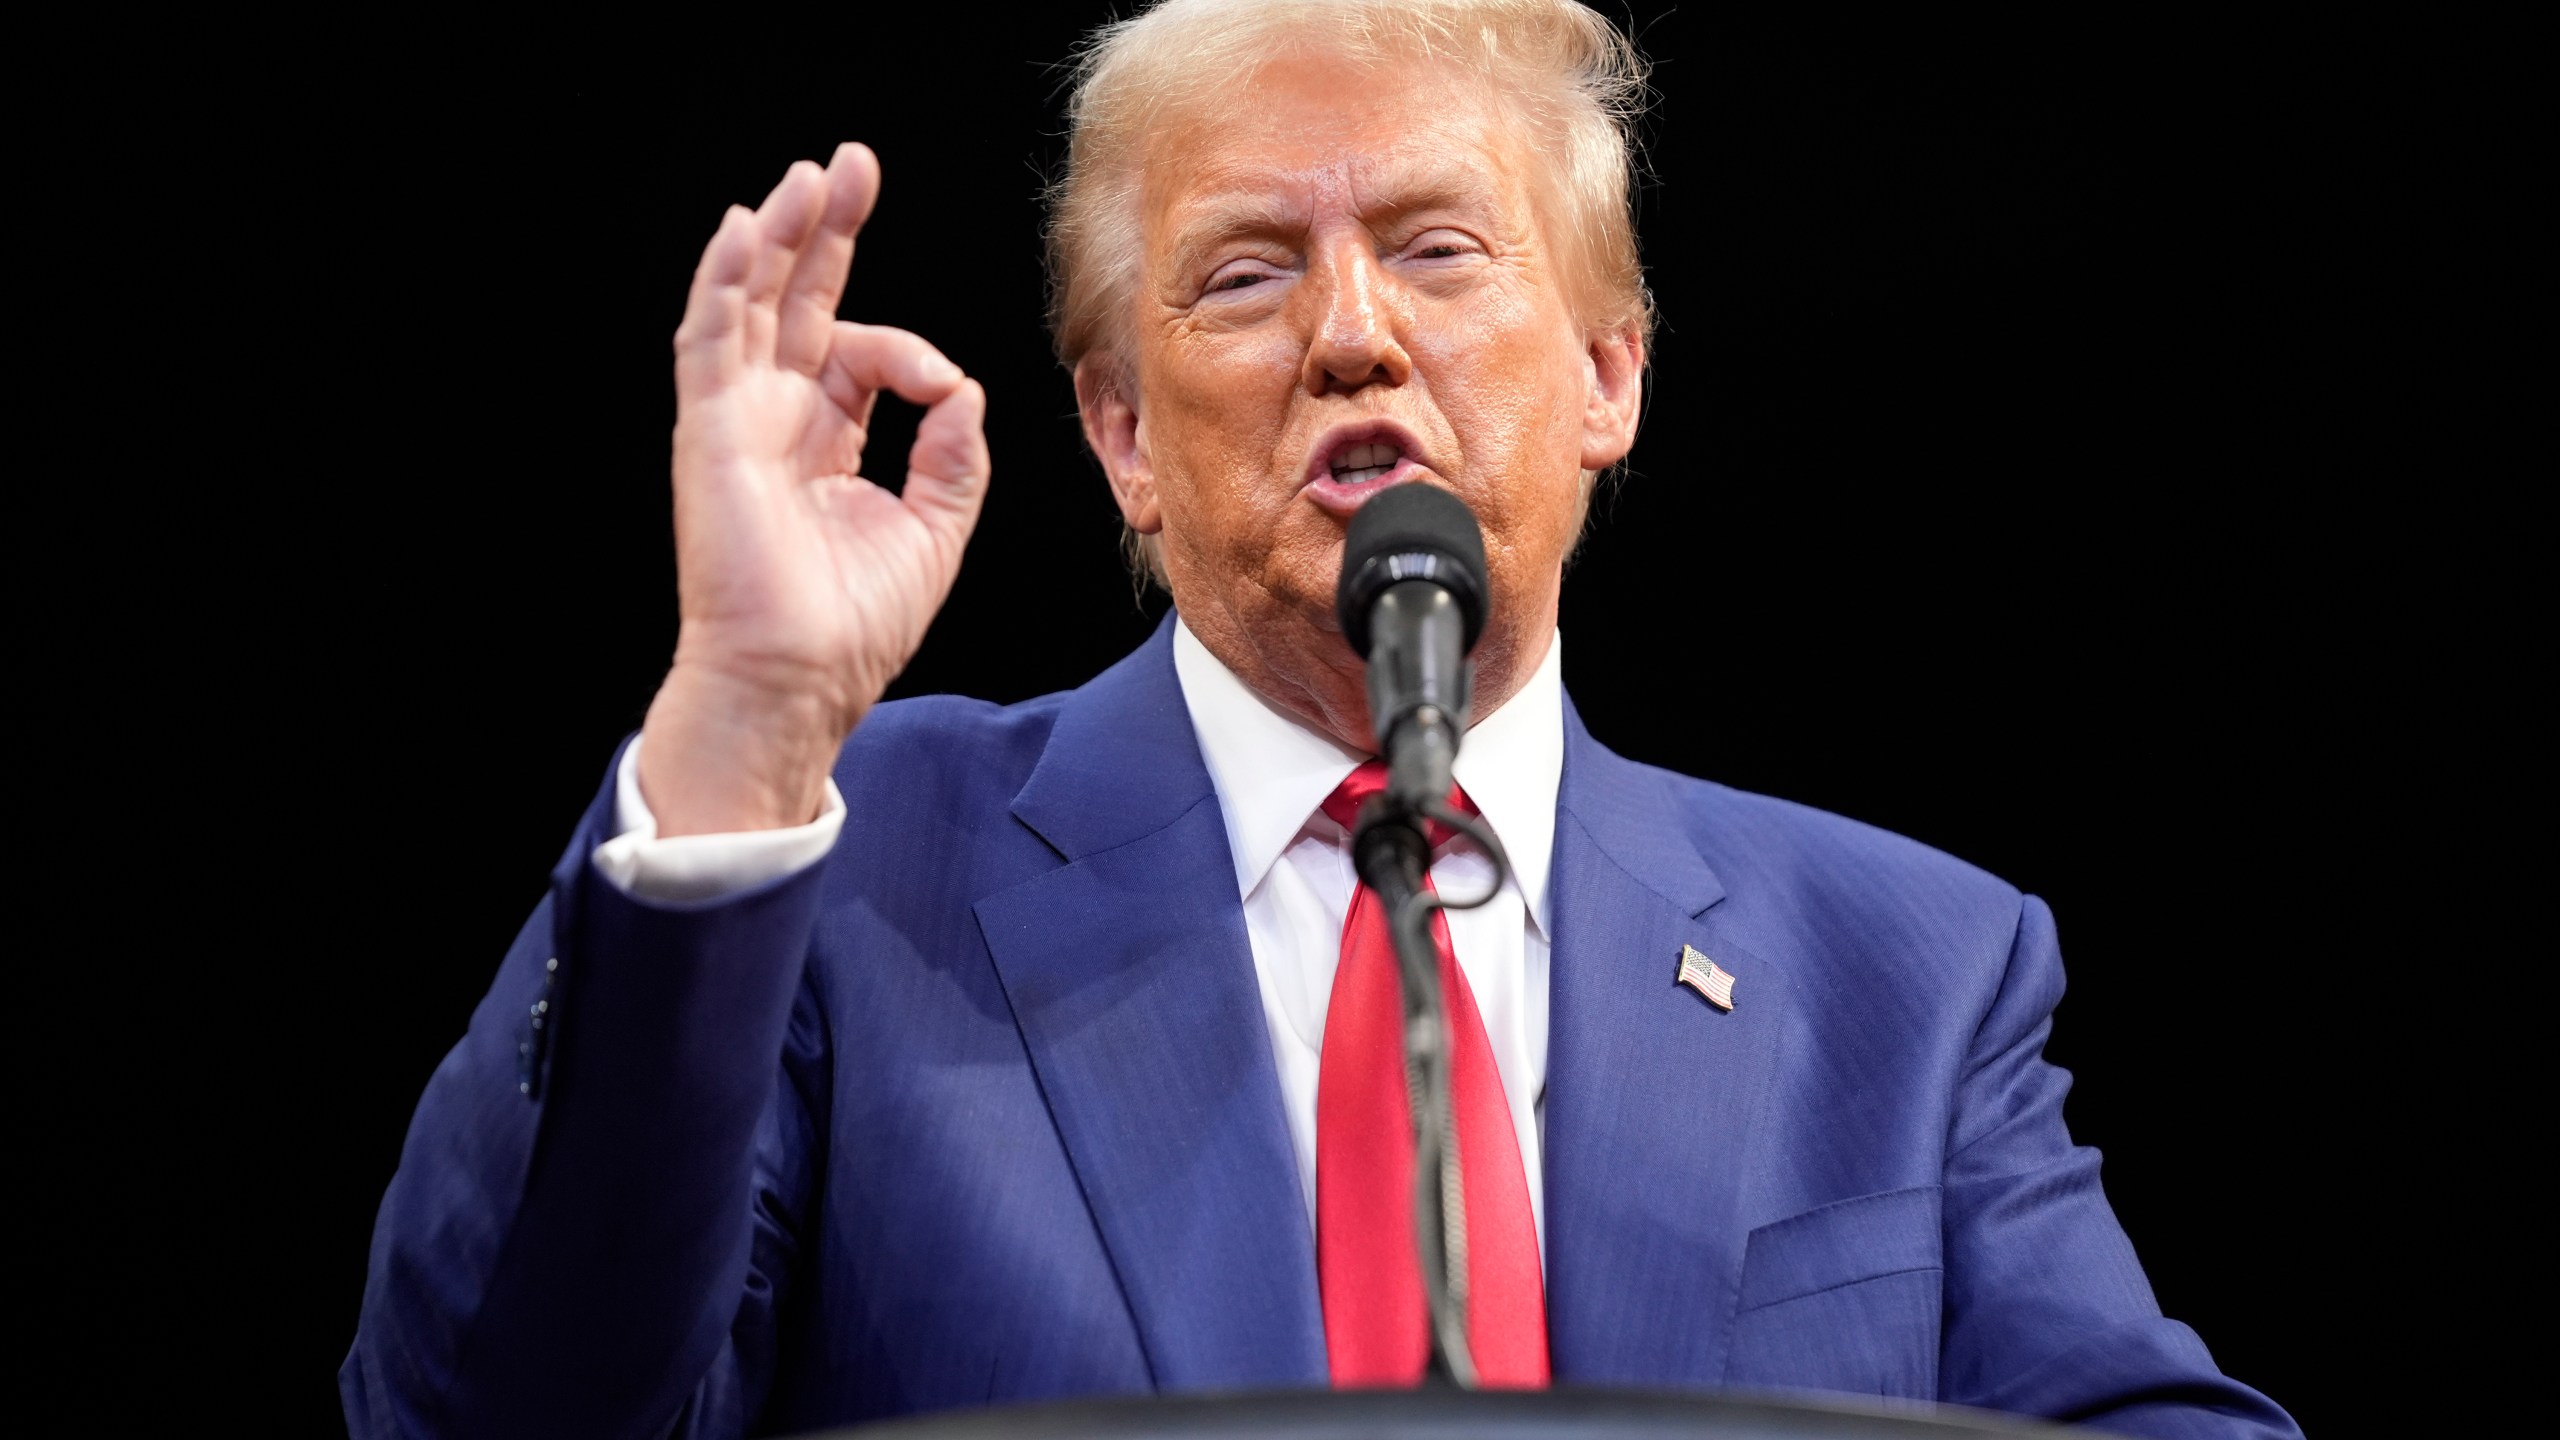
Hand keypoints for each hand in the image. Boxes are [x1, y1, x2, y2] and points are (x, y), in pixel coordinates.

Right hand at [638, 144, 989, 835]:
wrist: (798, 681)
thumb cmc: (853, 626)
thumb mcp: (934, 528)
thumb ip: (953, 452)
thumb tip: (960, 385)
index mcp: (825, 441)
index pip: (862, 354)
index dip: (909, 350)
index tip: (940, 385)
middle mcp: (777, 421)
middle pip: (798, 303)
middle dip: (826, 232)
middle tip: (851, 167)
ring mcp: (738, 422)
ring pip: (751, 305)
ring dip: (777, 237)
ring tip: (807, 176)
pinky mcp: (710, 433)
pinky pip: (709, 342)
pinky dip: (721, 282)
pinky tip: (741, 229)